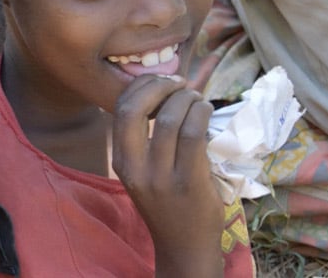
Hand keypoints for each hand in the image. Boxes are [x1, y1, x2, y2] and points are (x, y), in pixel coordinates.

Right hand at [112, 74, 223, 277]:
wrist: (185, 246)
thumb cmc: (168, 203)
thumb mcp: (143, 173)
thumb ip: (144, 141)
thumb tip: (164, 93)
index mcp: (122, 162)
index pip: (120, 109)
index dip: (142, 86)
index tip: (162, 81)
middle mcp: (136, 168)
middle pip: (136, 109)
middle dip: (160, 86)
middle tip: (180, 83)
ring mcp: (162, 176)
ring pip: (171, 119)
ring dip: (187, 99)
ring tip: (197, 99)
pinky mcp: (190, 182)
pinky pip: (194, 135)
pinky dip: (201, 114)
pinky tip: (206, 111)